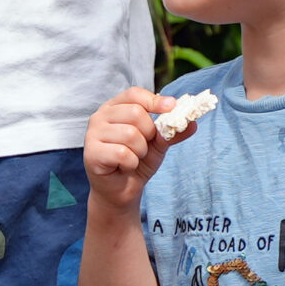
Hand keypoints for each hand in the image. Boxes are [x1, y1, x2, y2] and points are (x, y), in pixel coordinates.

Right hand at [82, 87, 183, 210]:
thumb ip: (172, 132)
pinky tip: (123, 167)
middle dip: (148, 134)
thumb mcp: (158, 144)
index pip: (134, 94)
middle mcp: (100, 117)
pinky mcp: (91, 153)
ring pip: (130, 134)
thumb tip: (193, 123)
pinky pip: (122, 153)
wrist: (122, 190)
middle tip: (142, 148)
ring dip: (140, 152)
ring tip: (132, 158)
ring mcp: (92, 134)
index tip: (172, 107)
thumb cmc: (137, 162)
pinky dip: (131, 163)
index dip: (154, 100)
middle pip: (136, 113)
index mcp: (114, 108)